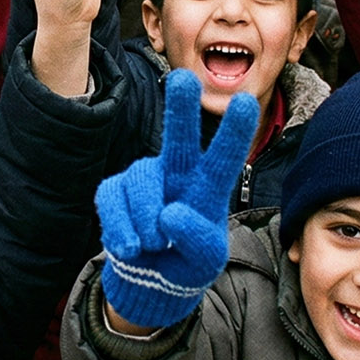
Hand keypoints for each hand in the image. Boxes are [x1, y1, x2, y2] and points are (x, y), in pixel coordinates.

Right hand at [97, 70, 259, 329]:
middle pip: (180, 137)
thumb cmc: (187, 261)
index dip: (234, 131)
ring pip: (142, 183)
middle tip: (183, 79)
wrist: (150, 279)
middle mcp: (177, 171)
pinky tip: (132, 249)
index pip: (223, 156)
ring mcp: (144, 176)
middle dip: (181, 108)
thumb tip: (170, 214)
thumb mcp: (206, 260)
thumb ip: (198, 239)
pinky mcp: (114, 190)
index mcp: (208, 185)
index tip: (246, 102)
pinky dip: (122, 231)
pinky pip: (113, 202)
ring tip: (155, 246)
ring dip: (147, 224)